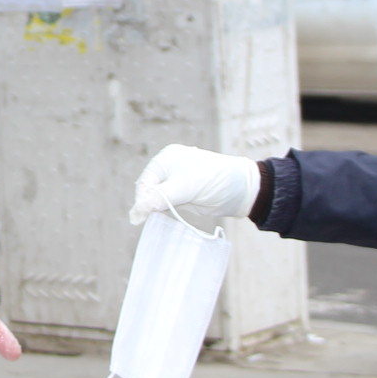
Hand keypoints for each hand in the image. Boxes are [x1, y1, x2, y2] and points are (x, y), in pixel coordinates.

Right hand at [127, 145, 258, 226]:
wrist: (241, 189)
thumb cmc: (213, 181)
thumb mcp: (184, 188)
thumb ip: (159, 199)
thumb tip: (134, 214)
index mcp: (166, 159)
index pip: (145, 182)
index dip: (142, 200)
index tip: (141, 218)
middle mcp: (169, 168)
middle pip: (149, 190)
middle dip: (149, 204)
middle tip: (153, 218)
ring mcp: (176, 182)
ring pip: (157, 198)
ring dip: (158, 209)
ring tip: (165, 215)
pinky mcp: (183, 194)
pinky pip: (168, 204)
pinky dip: (167, 211)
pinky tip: (171, 215)